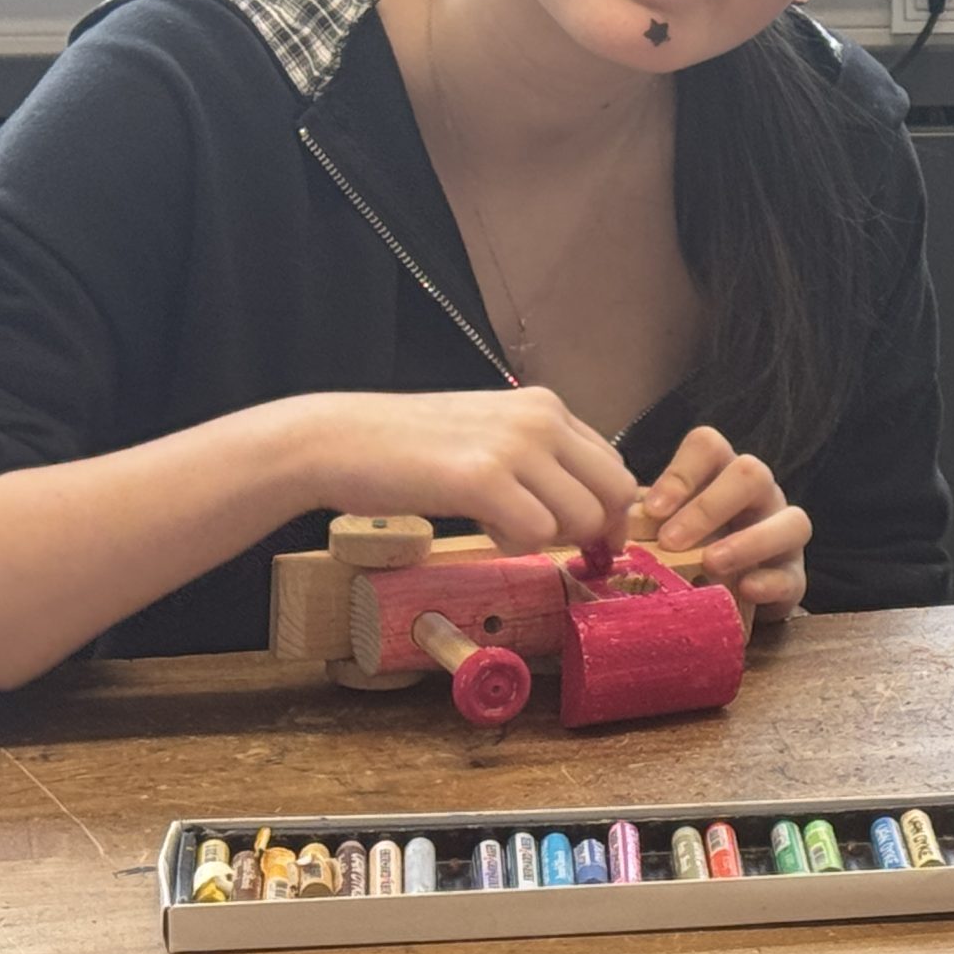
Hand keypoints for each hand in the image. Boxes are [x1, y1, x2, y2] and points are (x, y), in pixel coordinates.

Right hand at [306, 389, 635, 554]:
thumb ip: (540, 460)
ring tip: (502, 526)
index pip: (615, 466)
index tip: (589, 538)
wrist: (337, 440)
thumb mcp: (490, 435)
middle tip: (552, 543)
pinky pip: (538, 534)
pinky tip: (482, 529)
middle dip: (593, 531)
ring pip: (584, 518)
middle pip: (617, 493)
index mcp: (546, 407)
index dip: (608, 511)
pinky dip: (514, 545)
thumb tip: (589, 511)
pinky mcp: (483, 479)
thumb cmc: (410, 448)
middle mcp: (541, 419)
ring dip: (548, 539)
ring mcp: (515, 446)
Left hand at [640, 425, 810, 615]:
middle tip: (670, 542)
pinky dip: (770, 581)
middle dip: (709, 507)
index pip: (709, 446)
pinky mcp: (794, 577)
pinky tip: (744, 590)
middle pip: (751, 474)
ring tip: (711, 563)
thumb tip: (604, 525)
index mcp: (721, 475)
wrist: (727, 600)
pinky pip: (792, 574)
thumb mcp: (664, 530)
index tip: (652, 509)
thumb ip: (643, 522)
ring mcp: (783, 534)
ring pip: (791, 520)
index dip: (682, 472)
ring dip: (748, 541)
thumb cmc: (688, 554)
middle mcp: (759, 496)